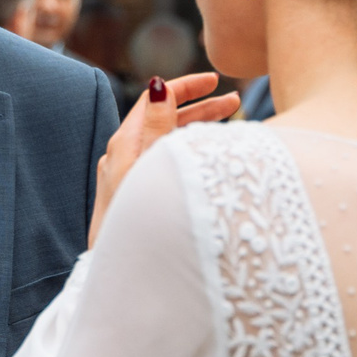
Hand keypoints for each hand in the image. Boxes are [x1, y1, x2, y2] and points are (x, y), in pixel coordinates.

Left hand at [90, 75, 238, 247]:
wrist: (120, 276)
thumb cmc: (136, 222)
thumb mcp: (150, 167)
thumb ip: (156, 126)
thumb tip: (158, 85)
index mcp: (123, 144)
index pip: (156, 99)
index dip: (187, 86)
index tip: (217, 80)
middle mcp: (122, 156)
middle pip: (162, 118)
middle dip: (199, 106)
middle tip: (236, 100)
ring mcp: (126, 175)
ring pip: (164, 140)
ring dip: (195, 128)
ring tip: (230, 125)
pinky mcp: (134, 194)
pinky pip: (162, 160)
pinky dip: (186, 151)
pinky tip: (206, 158)